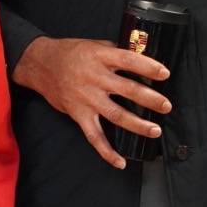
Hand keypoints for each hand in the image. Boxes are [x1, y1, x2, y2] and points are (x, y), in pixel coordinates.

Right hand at [11, 36, 170, 167]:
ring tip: (154, 131)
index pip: (128, 60)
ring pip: (115, 114)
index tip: (164, 74)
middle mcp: (94, 78)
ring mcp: (86, 98)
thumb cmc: (70, 53)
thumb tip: (142, 55)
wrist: (41, 65)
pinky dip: (106, 151)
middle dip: (149, 99)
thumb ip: (115, 51)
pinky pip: (94, 136)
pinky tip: (120, 161)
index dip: (148, 67)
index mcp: (100, 57)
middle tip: (165, 106)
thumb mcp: (94, 44)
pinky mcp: (79, 114)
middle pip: (127, 89)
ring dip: (137, 125)